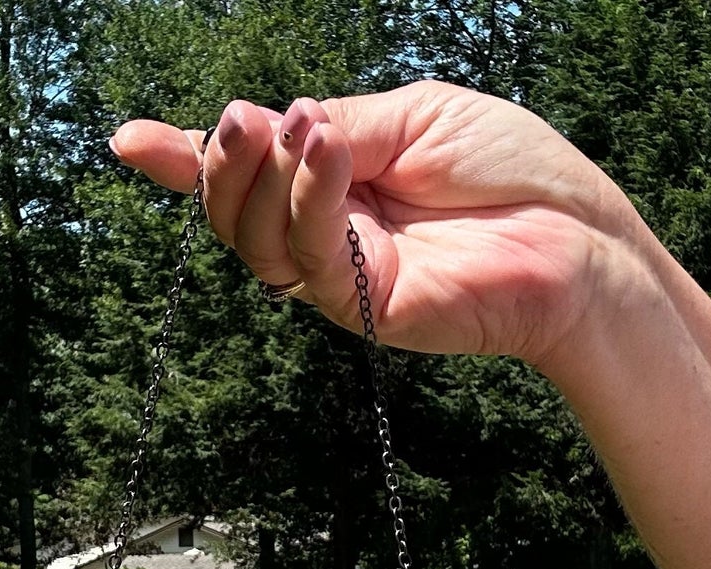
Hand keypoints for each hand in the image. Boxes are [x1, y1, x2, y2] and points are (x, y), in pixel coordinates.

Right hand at [109, 81, 644, 368]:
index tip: (130, 143)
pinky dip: (308, 198)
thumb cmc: (514, 171)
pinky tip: (331, 152)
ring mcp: (344, 279)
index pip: (249, 179)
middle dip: (221, 165)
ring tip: (295, 128)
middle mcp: (330, 236)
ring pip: (256, 245)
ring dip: (260, 179)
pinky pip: (309, 259)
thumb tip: (256, 119)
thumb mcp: (409, 117)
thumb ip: (332, 124)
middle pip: (235, 217)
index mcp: (337, 184)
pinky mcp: (366, 309)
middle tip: (241, 120)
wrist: (580, 236)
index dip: (187, 163)